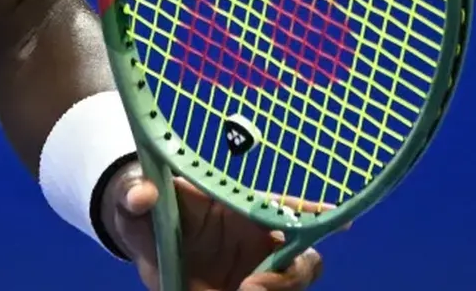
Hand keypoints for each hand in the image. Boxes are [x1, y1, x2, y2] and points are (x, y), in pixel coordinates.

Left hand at [102, 164, 324, 290]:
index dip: (313, 213)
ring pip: (290, 288)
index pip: (285, 208)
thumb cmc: (145, 212)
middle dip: (288, 278)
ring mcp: (255, 273)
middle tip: (251, 286)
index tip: (342, 220)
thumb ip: (134, 195)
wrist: (142, 238)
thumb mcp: (132, 202)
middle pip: (301, 261)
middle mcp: (257, 243)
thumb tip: (142, 194)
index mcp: (239, 211)